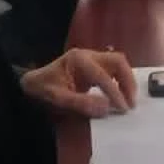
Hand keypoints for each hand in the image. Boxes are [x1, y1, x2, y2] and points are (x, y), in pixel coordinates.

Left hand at [20, 47, 136, 117]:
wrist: (32, 83)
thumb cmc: (43, 89)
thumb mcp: (58, 98)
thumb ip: (82, 103)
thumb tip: (107, 108)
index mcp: (78, 59)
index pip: (103, 75)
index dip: (115, 92)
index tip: (123, 108)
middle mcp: (88, 54)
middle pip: (117, 61)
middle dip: (127, 81)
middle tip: (131, 102)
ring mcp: (92, 58)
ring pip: (118, 63)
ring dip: (127, 81)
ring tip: (128, 100)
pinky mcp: (94, 65)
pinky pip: (113, 70)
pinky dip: (120, 81)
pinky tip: (121, 95)